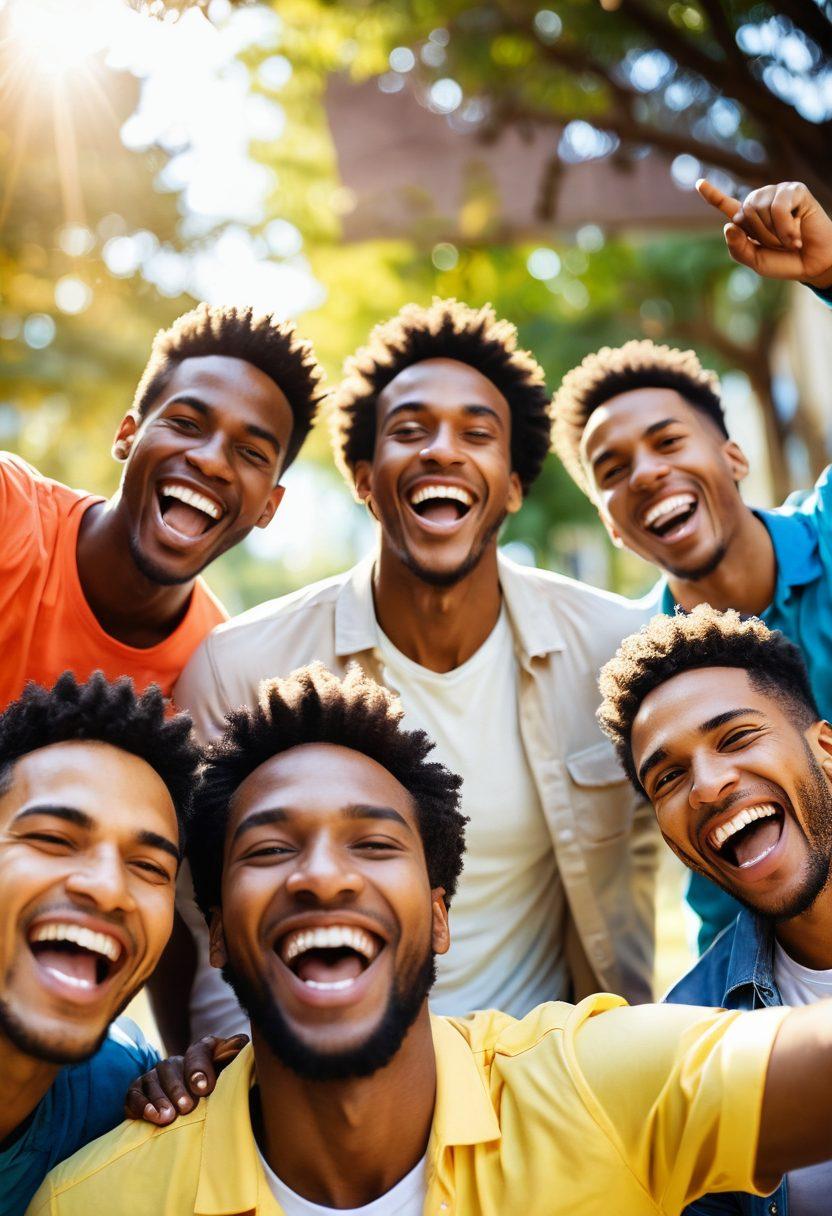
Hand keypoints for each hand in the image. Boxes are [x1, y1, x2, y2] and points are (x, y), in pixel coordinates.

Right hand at [124, 1033, 248, 1124]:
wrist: (200, 1116)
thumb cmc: (222, 1094)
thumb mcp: (233, 1077)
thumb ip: (237, 1060)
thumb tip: (242, 1043)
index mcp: (204, 1052)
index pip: (199, 1050)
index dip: (199, 1066)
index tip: (205, 1088)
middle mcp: (177, 1061)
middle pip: (172, 1065)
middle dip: (178, 1088)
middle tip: (187, 1107)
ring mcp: (156, 1075)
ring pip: (153, 1078)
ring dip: (160, 1098)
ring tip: (168, 1118)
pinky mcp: (139, 1091)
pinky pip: (134, 1093)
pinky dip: (142, 1104)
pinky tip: (151, 1117)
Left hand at [697, 178, 831, 287]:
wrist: (813, 264)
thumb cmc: (785, 261)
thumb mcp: (754, 260)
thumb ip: (737, 248)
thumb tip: (728, 225)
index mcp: (748, 219)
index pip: (726, 205)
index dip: (712, 195)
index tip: (699, 183)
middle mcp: (761, 201)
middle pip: (743, 214)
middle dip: (759, 235)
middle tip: (778, 244)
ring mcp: (778, 193)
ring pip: (759, 209)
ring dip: (774, 233)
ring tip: (789, 239)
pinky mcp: (795, 190)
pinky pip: (778, 207)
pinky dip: (785, 227)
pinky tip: (796, 235)